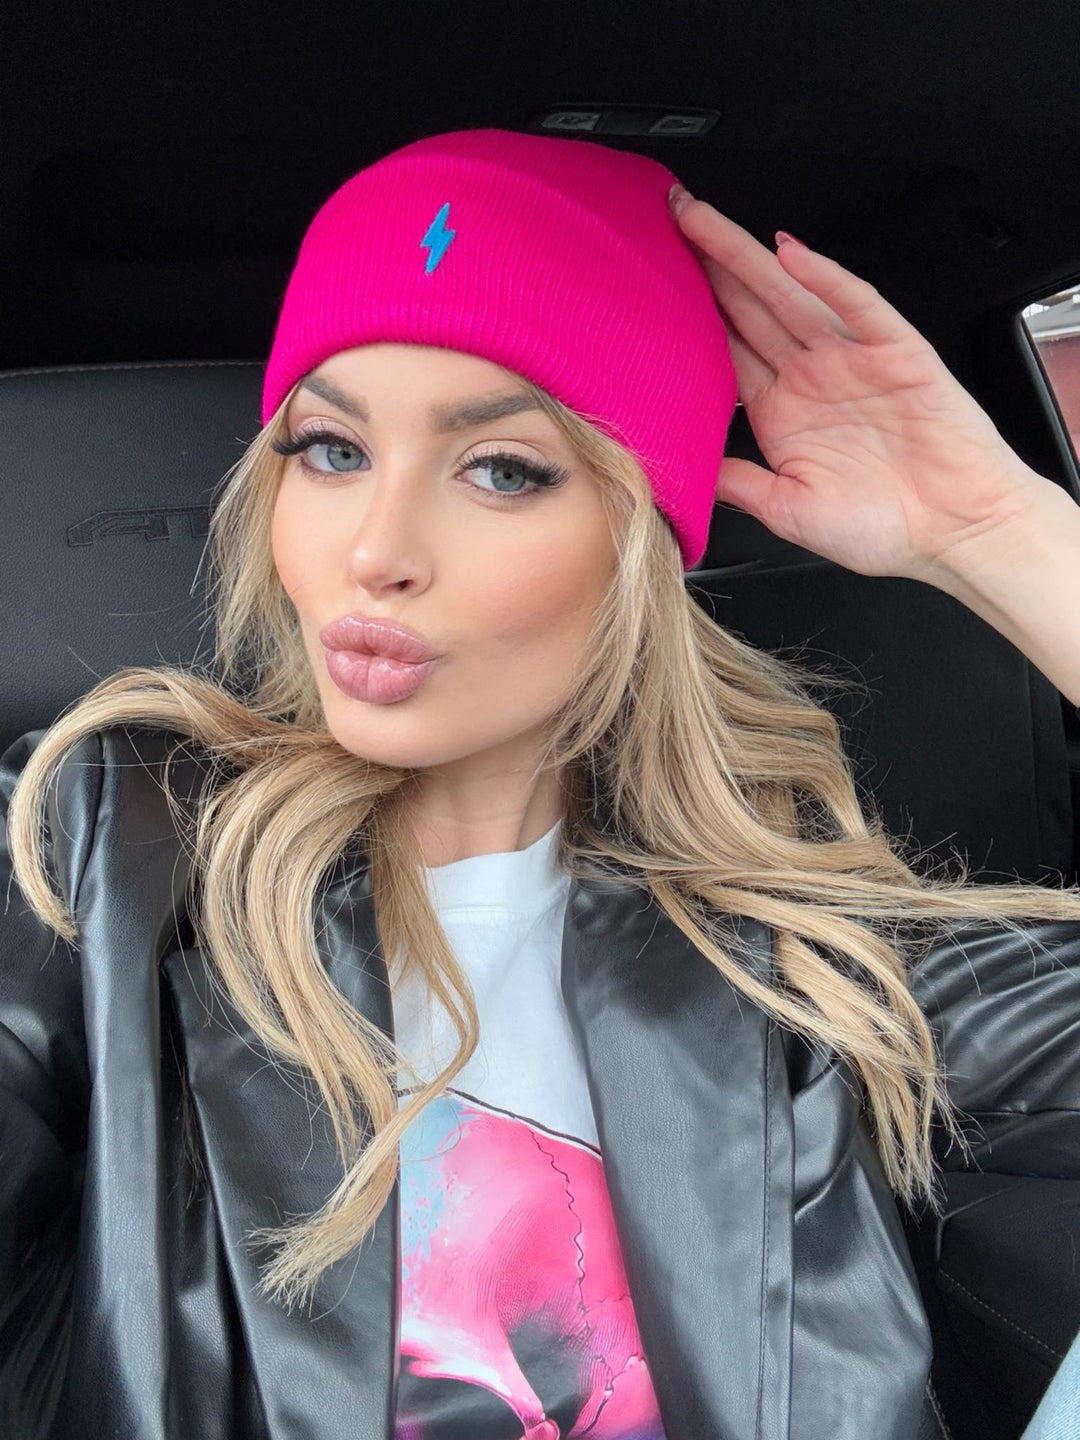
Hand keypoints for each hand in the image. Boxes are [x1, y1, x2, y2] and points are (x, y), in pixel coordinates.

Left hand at [669, 188, 1050, 582]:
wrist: (958, 533)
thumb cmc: (883, 528)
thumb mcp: (787, 512)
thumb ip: (736, 484)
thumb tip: (680, 470)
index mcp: (780, 411)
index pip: (725, 348)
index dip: (688, 314)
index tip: (648, 285)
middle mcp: (812, 377)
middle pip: (749, 308)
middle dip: (708, 264)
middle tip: (666, 221)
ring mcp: (852, 360)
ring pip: (789, 295)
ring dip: (746, 257)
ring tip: (703, 222)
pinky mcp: (897, 354)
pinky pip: (857, 306)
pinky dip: (825, 278)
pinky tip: (791, 253)